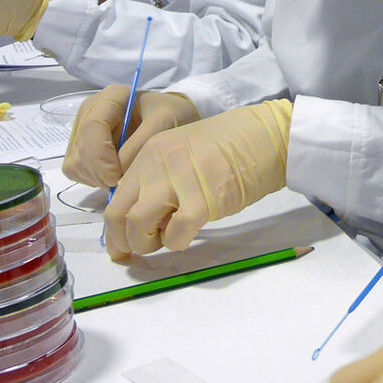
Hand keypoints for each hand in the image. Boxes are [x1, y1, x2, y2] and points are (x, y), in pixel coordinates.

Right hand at [63, 87, 200, 187]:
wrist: (174, 119)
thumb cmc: (173, 116)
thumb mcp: (165, 124)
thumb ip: (140, 145)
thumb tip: (116, 172)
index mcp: (111, 97)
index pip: (93, 127)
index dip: (100, 156)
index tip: (116, 177)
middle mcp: (91, 110)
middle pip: (80, 149)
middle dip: (99, 173)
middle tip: (122, 183)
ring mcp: (83, 129)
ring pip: (75, 163)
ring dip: (96, 178)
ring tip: (122, 177)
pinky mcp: (82, 147)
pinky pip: (76, 170)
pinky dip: (93, 180)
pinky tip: (114, 176)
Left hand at [103, 99, 291, 258]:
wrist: (267, 135)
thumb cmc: (231, 148)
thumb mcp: (182, 154)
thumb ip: (158, 179)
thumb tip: (140, 221)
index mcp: (148, 153)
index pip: (115, 198)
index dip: (115, 230)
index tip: (124, 247)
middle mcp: (155, 164)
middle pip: (118, 215)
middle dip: (127, 241)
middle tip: (147, 247)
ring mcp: (177, 179)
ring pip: (138, 226)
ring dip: (149, 244)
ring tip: (169, 238)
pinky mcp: (203, 199)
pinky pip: (175, 235)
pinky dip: (177, 243)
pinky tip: (190, 234)